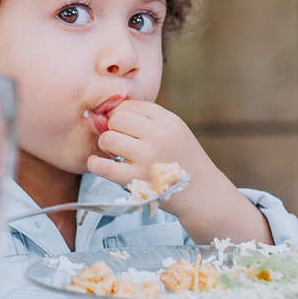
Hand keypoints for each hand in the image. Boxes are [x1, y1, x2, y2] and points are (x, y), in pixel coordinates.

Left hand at [85, 100, 199, 194]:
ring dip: (105, 145)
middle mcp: (158, 135)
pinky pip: (103, 166)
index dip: (121, 115)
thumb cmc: (184, 160)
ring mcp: (147, 157)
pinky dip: (95, 164)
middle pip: (117, 119)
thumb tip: (112, 112)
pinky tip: (99, 163)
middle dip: (113, 128)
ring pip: (108, 138)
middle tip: (119, 141)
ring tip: (114, 153)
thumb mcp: (176, 130)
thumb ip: (150, 119)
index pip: (131, 106)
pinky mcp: (137, 179)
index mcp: (168, 121)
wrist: (202, 192)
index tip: (123, 126)